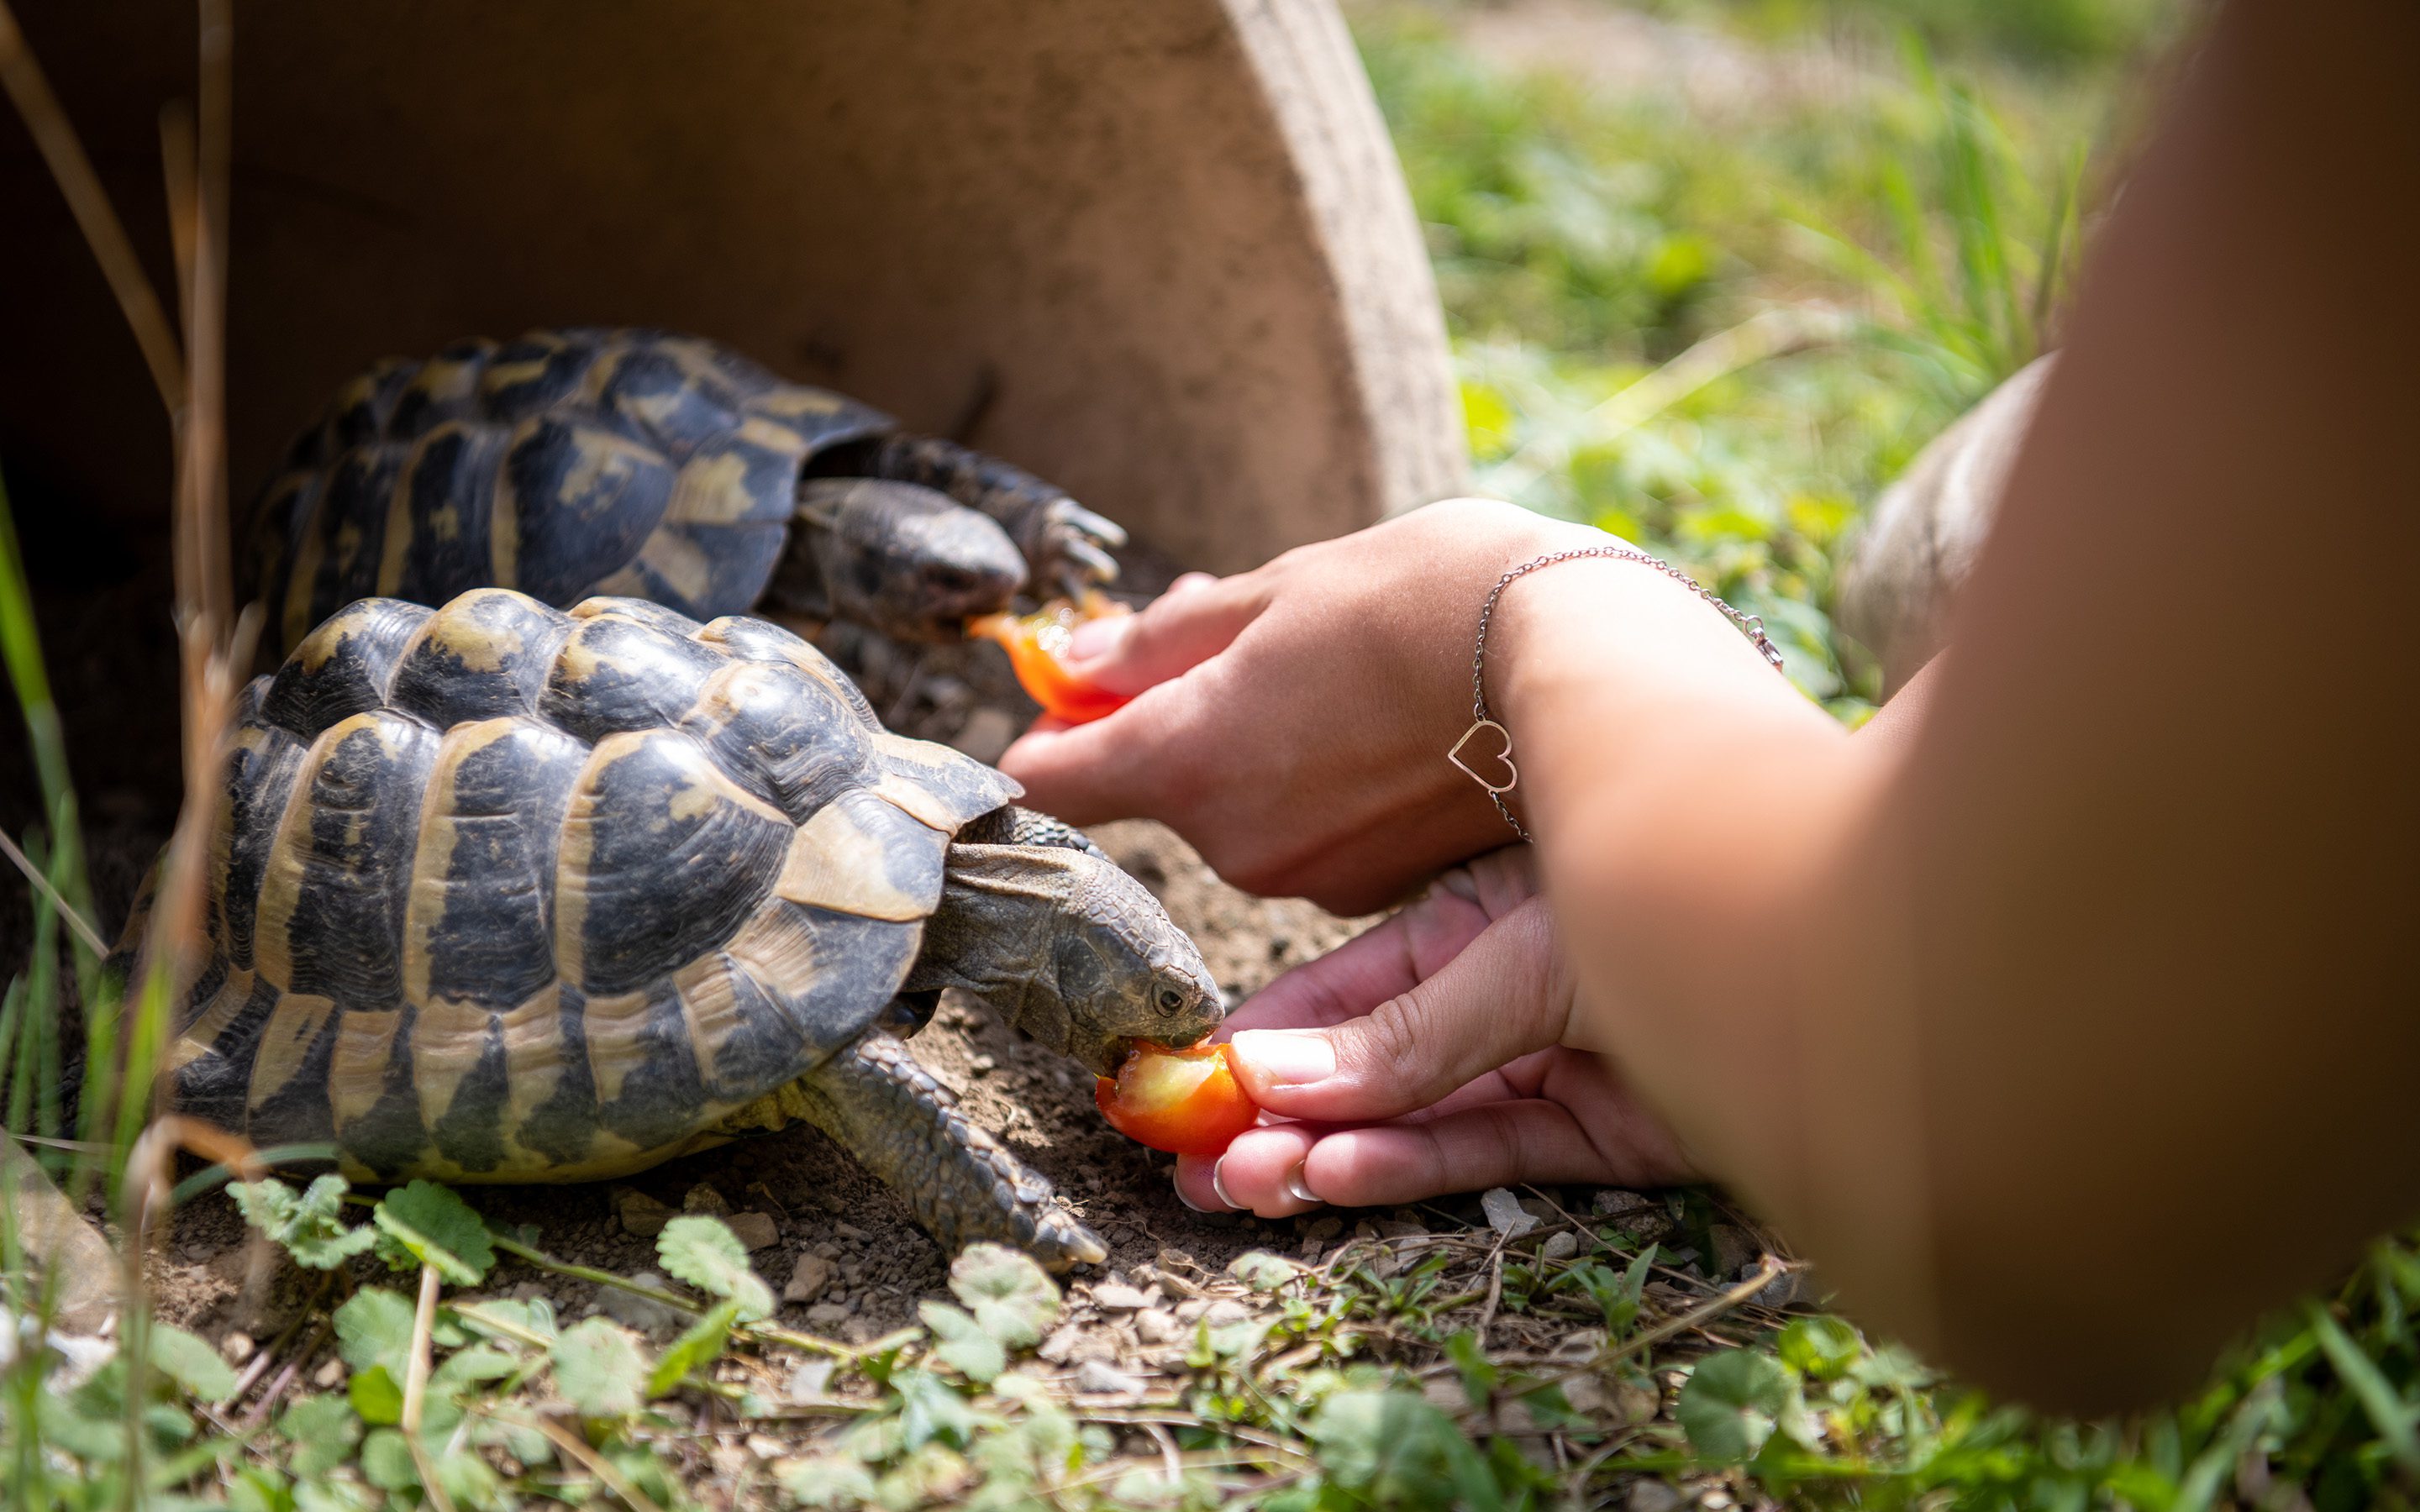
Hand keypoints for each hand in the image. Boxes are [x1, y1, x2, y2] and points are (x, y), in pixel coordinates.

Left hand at [1001, 499, 1598, 912]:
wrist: (1587, 668)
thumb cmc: (1428, 601)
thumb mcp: (1277, 589)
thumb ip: (1159, 640)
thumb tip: (1072, 664)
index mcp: (1185, 758)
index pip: (1052, 778)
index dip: (1051, 731)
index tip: (1075, 693)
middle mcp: (1232, 843)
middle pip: (1163, 786)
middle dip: (1187, 716)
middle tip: (1263, 636)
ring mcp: (1312, 880)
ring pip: (1246, 810)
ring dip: (1266, 749)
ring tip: (1353, 671)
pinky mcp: (1382, 893)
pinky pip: (1318, 836)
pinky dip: (1332, 789)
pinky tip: (1397, 727)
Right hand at [1170, 847, 1693, 1215]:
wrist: (1834, 956)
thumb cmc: (1669, 894)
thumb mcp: (1515, 956)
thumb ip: (1406, 1032)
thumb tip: (1274, 1078)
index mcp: (1470, 913)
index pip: (1340, 987)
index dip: (1258, 1034)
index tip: (1178, 1077)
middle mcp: (1497, 990)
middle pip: (1363, 1063)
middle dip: (1273, 1110)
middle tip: (1188, 1158)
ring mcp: (1542, 1062)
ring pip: (1410, 1118)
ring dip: (1323, 1149)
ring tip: (1239, 1183)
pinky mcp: (1592, 1134)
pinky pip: (1481, 1155)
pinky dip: (1409, 1167)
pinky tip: (1336, 1171)